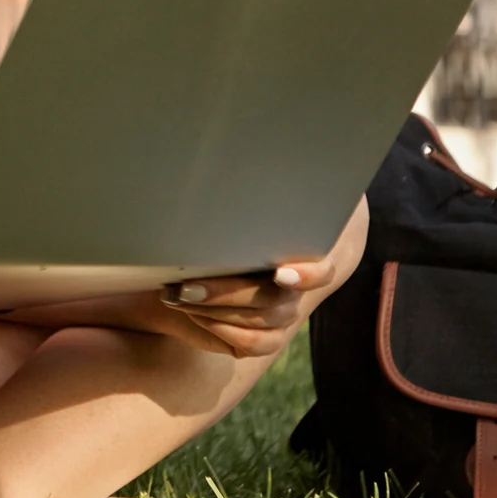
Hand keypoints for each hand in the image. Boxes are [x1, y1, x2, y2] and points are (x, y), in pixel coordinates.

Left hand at [155, 197, 370, 359]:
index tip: (281, 274)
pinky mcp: (270, 335)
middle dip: (225, 296)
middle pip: (273, 303)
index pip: (322, 269)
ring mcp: (288, 315)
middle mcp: (301, 289)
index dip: (307, 275)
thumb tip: (256, 153)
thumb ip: (266, 184)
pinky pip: (250, 345)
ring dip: (213, 313)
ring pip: (258, 326)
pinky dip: (218, 330)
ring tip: (174, 296)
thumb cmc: (261, 212)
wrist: (266, 245)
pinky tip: (190, 312)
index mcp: (312, 252)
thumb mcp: (267, 194)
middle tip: (185, 287)